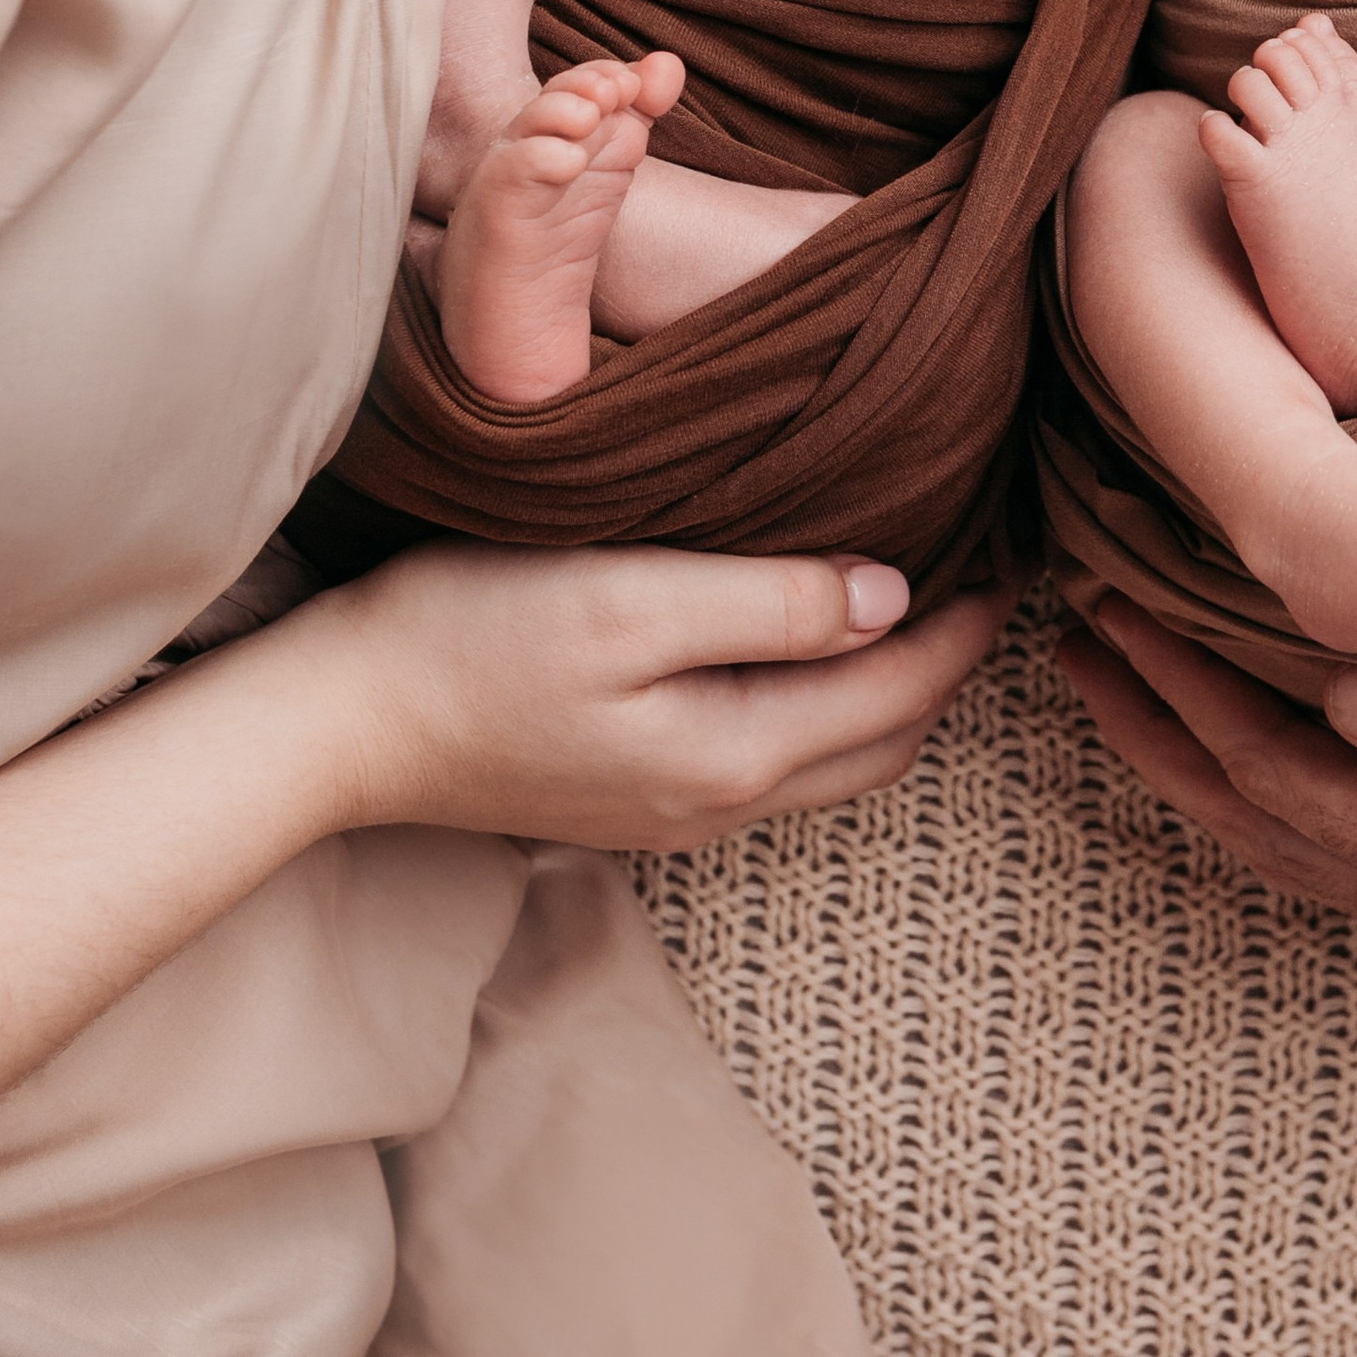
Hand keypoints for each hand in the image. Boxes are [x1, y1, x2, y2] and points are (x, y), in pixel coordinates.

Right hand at [296, 543, 1012, 849]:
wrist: (339, 721)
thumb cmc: (472, 638)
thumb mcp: (631, 599)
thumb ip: (767, 604)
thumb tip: (889, 597)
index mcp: (737, 755)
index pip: (903, 692)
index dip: (971, 622)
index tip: (1017, 546)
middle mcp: (721, 803)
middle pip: (884, 740)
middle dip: (947, 662)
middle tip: (987, 566)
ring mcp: (674, 810)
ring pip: (831, 754)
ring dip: (885, 685)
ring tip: (916, 591)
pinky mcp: (631, 793)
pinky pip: (771, 752)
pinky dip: (821, 701)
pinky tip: (807, 634)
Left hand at [1060, 584, 1356, 944]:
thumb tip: (1353, 707)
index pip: (1281, 775)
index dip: (1184, 695)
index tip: (1114, 607)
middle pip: (1255, 816)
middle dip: (1156, 726)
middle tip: (1072, 634)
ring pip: (1280, 828)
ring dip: (1190, 751)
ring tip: (1117, 669)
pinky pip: (1330, 821)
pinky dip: (1256, 770)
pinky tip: (1230, 716)